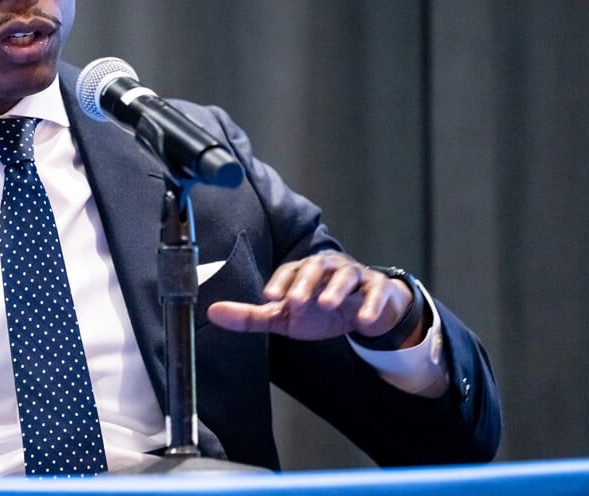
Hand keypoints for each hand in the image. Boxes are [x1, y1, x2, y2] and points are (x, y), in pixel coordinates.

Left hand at [206, 250, 423, 345]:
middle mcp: (328, 267)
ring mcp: (354, 276)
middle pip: (316, 267)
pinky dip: (371, 305)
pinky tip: (364, 321)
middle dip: (305, 282)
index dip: (279, 283)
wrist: (364, 313)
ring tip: (327, 304)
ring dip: (336, 288)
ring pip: (346, 275)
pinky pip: (375, 293)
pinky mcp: (378, 289)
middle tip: (295, 302)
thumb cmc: (319, 310)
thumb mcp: (285, 316)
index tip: (269, 298)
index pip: (288, 271)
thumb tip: (211, 313)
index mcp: (303, 271)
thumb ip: (251, 316)